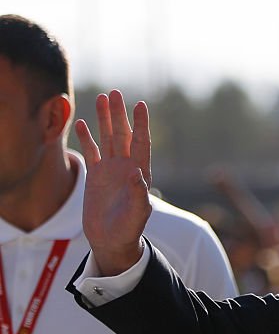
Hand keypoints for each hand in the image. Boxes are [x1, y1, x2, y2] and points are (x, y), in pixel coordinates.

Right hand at [74, 90, 151, 275]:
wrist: (112, 241)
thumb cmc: (129, 229)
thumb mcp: (138, 214)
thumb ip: (139, 195)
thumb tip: (137, 174)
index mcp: (140, 173)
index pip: (141, 143)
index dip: (141, 125)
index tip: (141, 105)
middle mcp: (126, 168)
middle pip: (123, 135)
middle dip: (120, 114)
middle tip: (116, 93)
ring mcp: (111, 170)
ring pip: (108, 139)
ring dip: (105, 119)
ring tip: (102, 98)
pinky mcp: (96, 177)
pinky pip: (92, 152)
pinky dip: (86, 138)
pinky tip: (81, 123)